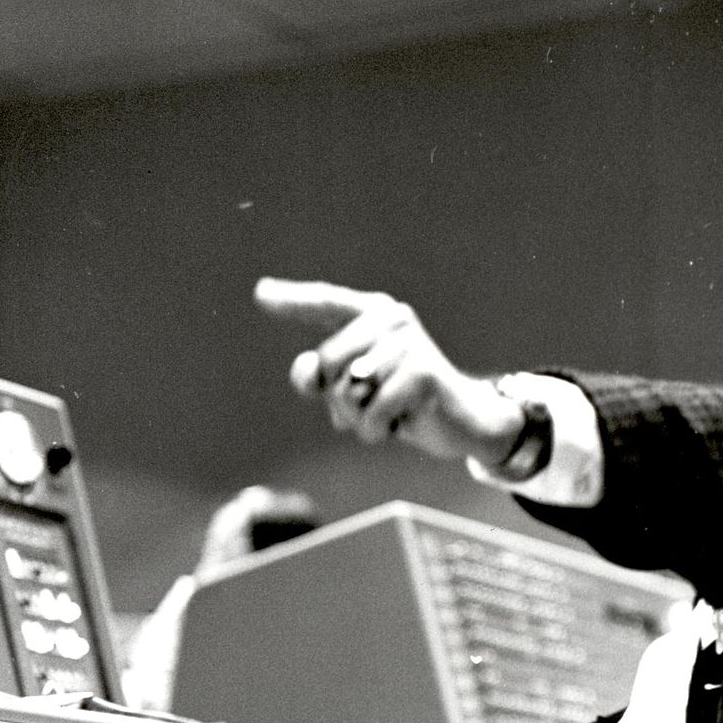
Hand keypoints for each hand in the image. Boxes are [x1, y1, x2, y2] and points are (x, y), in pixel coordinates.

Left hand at [254, 278, 524, 464]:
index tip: (260, 293)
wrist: (462, 421)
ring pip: (348, 392)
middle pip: (326, 363)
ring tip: (391, 414)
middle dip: (339, 400)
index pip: (326, 303)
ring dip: (362, 420)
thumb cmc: (405, 402)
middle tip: (371, 407)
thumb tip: (307, 371)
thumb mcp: (358, 391)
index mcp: (374, 315)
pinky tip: (404, 422)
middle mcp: (390, 318)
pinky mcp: (422, 371)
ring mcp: (408, 342)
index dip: (292, 302)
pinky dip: (380, 429)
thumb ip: (323, 379)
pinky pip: (373, 411)